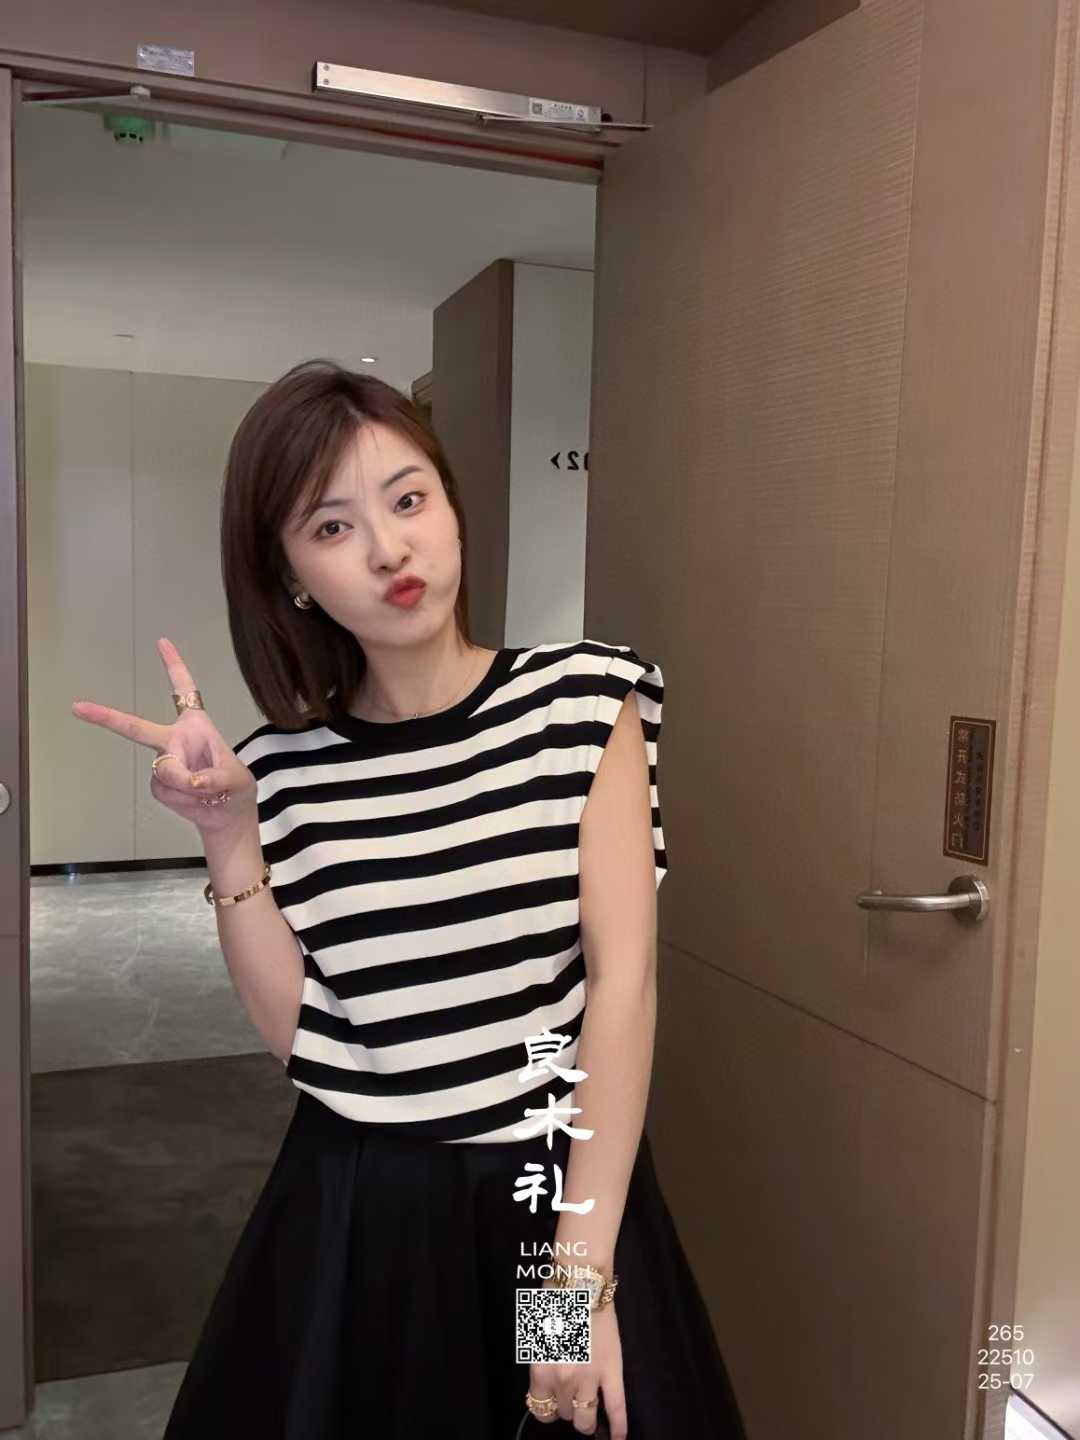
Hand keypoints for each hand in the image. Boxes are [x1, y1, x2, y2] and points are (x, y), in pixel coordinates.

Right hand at [71, 635, 256, 836]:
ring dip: (189, 788)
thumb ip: (215, 778)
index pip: (185, 690)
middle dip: (106, 717)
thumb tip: (191, 780)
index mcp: (196, 726)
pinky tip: (196, 801)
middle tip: (78, 707)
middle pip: (136, 727)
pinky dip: (184, 800)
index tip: (162, 642)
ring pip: (166, 773)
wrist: (228, 815)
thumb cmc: (236, 788)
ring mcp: (163, 762)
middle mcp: (174, 739)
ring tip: (208, 793)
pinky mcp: (158, 784)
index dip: (174, 665)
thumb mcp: (236, 779)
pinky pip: (165, 792)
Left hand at [528, 1302, 626, 1437]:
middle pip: (564, 1413)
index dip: (547, 1407)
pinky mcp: (612, 1371)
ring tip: (587, 1411)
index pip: (541, 1408)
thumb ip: (541, 1364)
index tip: (551, 1402)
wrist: (581, 1281)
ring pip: (585, 1417)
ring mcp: (590, 1378)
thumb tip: (548, 1384)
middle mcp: (563, 1380)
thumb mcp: (535, 1335)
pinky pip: (617, 1408)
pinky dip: (618, 1427)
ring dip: (584, 1416)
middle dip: (565, 1407)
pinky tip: (617, 1438)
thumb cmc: (553, 1301)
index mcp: (541, 1369)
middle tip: (569, 1395)